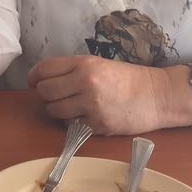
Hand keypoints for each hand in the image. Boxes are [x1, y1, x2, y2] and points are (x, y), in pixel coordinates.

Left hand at [27, 55, 169, 134]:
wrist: (157, 96)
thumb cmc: (127, 79)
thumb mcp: (99, 64)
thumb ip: (72, 70)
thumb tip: (42, 79)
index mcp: (84, 63)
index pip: (44, 69)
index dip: (34, 77)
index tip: (34, 82)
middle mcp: (85, 82)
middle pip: (45, 91)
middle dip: (46, 95)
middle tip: (56, 97)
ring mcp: (91, 104)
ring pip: (54, 111)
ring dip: (58, 111)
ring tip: (71, 108)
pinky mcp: (98, 125)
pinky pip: (72, 127)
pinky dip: (74, 124)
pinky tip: (85, 118)